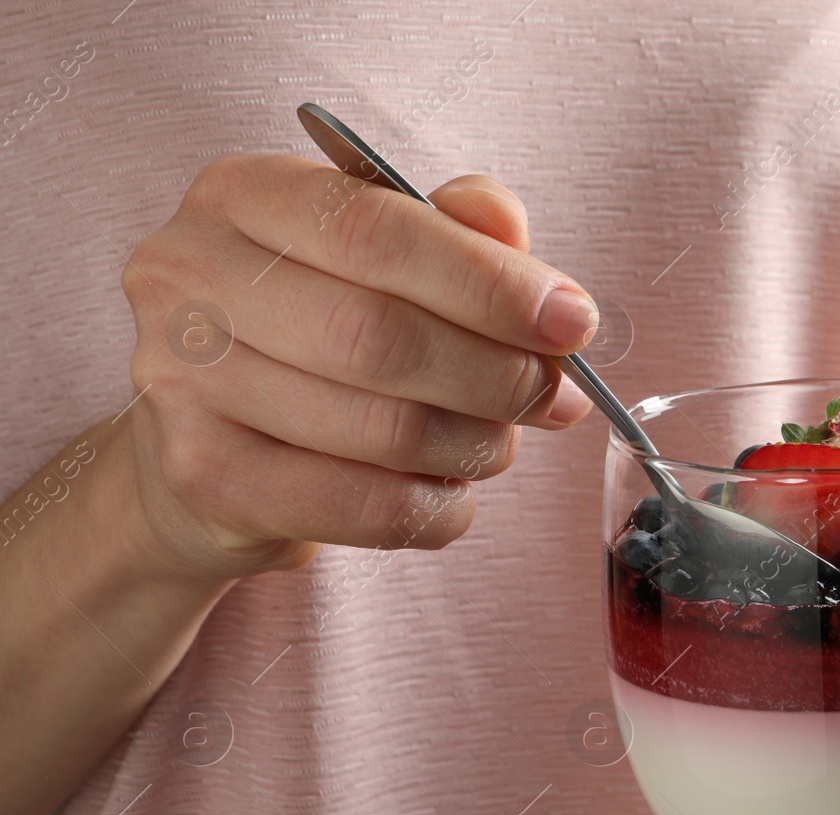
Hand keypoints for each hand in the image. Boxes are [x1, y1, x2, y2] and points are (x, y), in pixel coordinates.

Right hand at [119, 154, 595, 579]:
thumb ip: (466, 240)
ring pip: (381, 430)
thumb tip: (551, 295)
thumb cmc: (318, 335)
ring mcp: (181, 382)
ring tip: (497, 441)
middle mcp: (188, 276)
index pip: (378, 230)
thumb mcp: (388, 259)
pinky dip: (437, 508)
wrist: (212, 452)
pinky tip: (448, 489)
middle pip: (379, 336)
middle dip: (496, 375)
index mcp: (241, 195)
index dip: (491, 284)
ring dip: (474, 445)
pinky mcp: (205, 479)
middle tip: (553, 395)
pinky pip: (365, 509)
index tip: (572, 322)